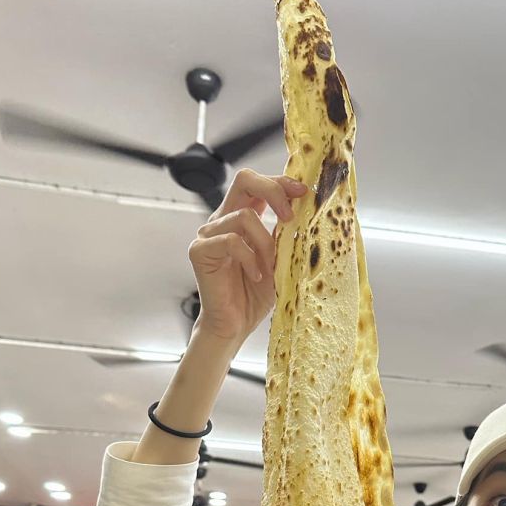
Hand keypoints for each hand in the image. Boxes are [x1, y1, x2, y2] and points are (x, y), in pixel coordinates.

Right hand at [188, 169, 307, 343]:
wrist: (235, 325)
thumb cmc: (255, 295)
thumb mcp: (280, 260)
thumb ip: (286, 235)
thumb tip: (306, 211)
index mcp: (242, 217)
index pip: (258, 183)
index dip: (281, 182)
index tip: (304, 192)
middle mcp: (223, 219)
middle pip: (244, 180)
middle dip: (273, 191)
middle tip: (290, 216)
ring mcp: (208, 234)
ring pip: (244, 217)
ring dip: (265, 242)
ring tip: (270, 266)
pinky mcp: (199, 251)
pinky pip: (230, 241)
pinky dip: (249, 258)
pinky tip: (255, 275)